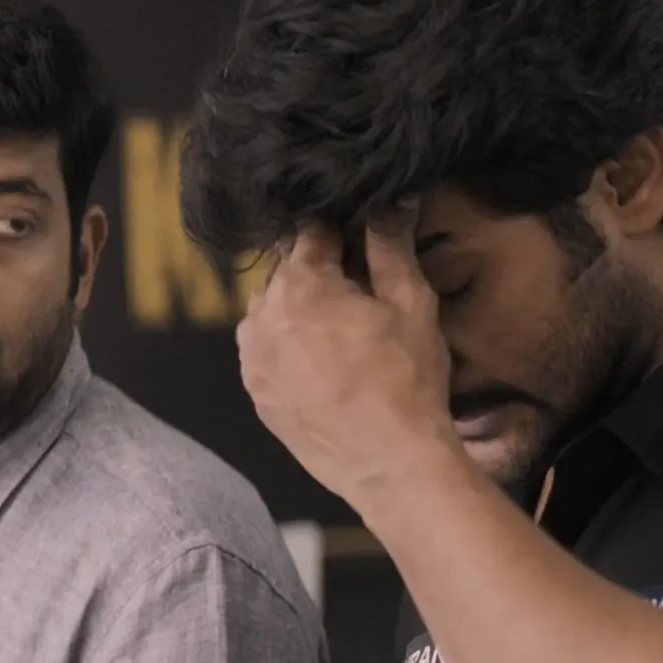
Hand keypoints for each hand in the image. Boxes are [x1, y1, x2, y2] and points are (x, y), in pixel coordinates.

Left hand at [236, 200, 466, 505]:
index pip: (312, 231)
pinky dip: (291, 347)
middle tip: (362, 294)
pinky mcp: (257, 393)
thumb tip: (392, 198)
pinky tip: (328, 365)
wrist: (390, 465)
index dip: (342, 232)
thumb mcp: (410, 302)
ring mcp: (253, 359)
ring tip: (346, 335)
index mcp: (298, 284)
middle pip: (288, 270)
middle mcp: (261, 316)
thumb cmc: (406, 382)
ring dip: (302, 310)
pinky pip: (269, 351)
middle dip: (320, 272)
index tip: (364, 242)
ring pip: (275, 310)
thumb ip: (391, 243)